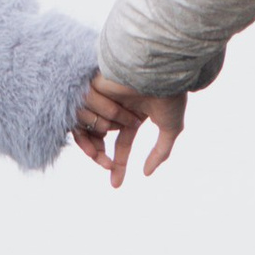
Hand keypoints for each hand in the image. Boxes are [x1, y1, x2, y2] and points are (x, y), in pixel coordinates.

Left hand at [73, 78, 187, 186]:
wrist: (161, 69)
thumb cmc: (169, 94)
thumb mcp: (170, 128)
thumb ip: (160, 152)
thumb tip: (146, 173)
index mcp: (135, 115)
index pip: (122, 143)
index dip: (118, 165)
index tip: (115, 185)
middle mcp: (118, 106)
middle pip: (98, 137)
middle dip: (98, 154)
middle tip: (104, 164)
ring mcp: (105, 95)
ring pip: (89, 125)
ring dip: (97, 136)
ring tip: (109, 137)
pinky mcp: (93, 83)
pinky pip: (84, 107)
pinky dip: (95, 115)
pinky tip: (110, 113)